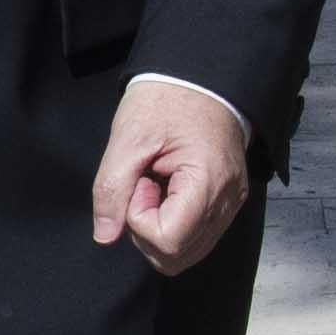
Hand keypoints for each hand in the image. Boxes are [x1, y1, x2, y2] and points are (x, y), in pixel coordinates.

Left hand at [88, 76, 254, 275]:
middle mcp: (227, 201)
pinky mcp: (226, 203)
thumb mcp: (128, 137)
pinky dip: (173, 225)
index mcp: (208, 181)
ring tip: (155, 186)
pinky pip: (196, 237)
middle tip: (143, 185)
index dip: (140, 219)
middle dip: (146, 230)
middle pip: (177, 256)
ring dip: (159, 229)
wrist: (202, 78)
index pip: (168, 240)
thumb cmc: (167, 99)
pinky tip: (167, 191)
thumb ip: (111, 188)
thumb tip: (105, 235)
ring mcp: (230, 204)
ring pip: (186, 253)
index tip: (140, 181)